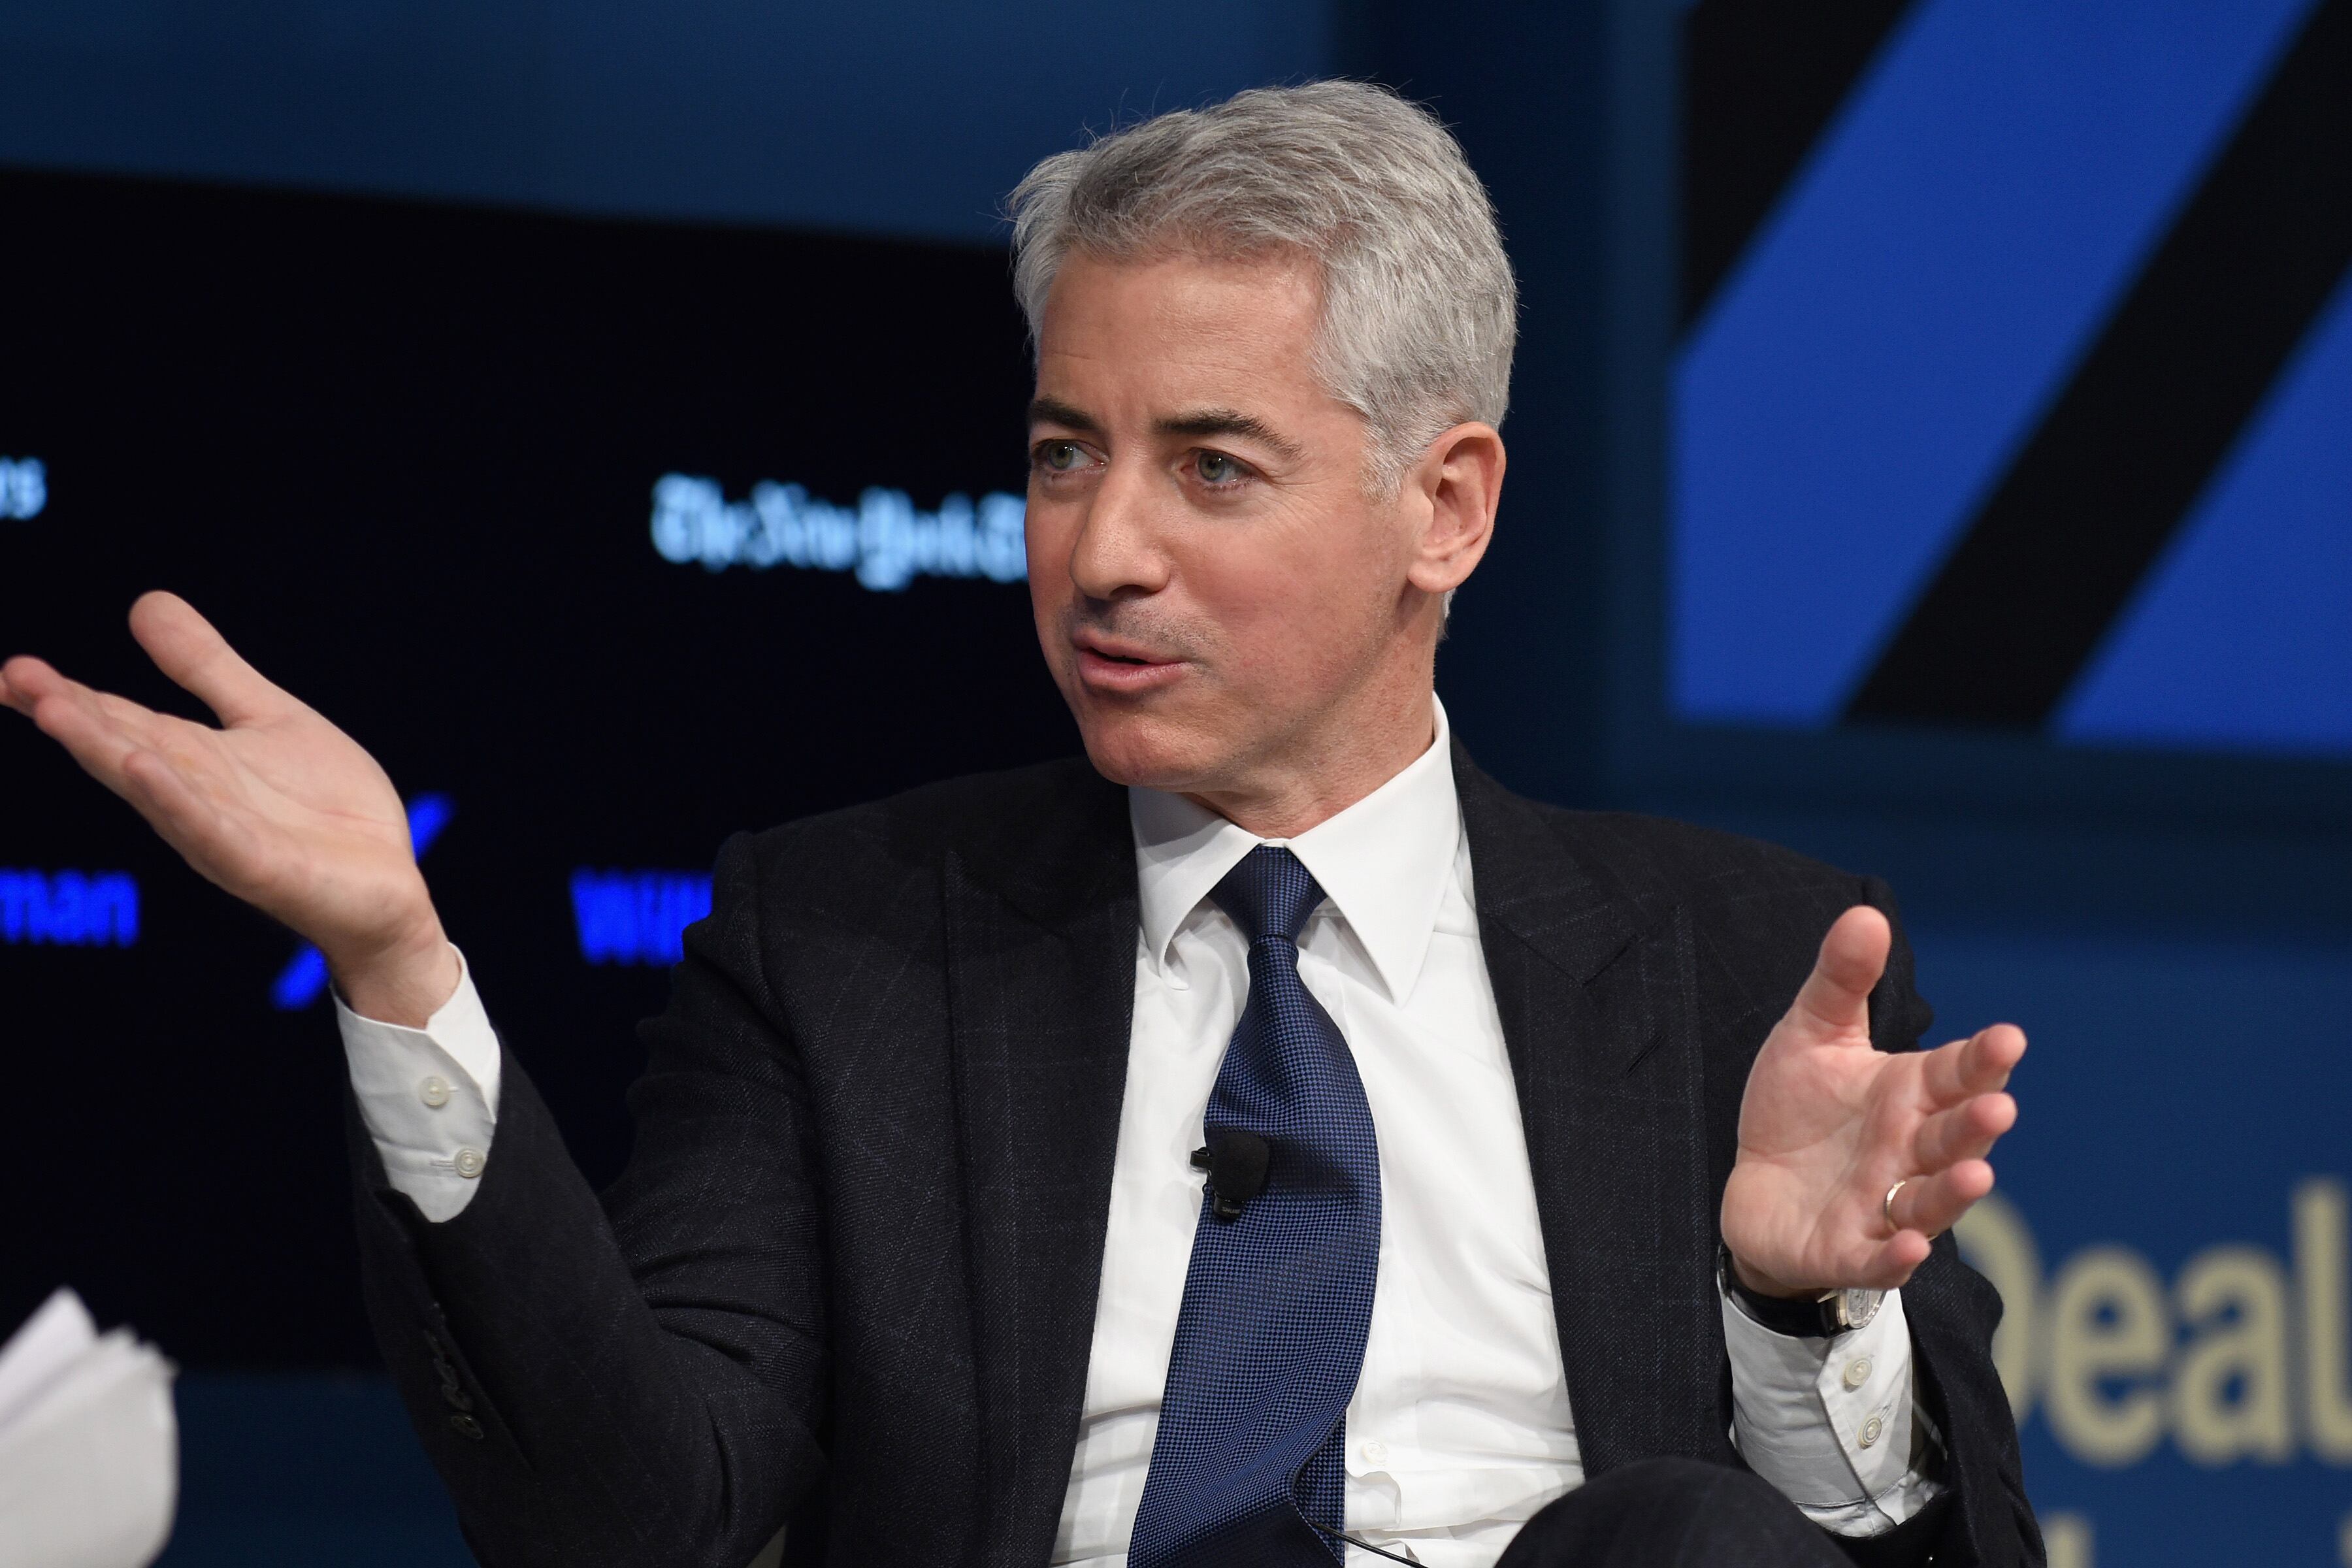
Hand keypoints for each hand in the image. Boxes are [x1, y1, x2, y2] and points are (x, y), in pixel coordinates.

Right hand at [0, 592, 457, 1022]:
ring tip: (56, 711)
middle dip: (71, 718)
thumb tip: (146, 602)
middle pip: (122, 750)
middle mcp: (193, 798)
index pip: (118, 721)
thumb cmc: (325, 809)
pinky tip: (147, 770)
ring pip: (154, 790)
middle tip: (16, 678)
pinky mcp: (262, 867)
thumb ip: (207, 668)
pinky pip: (213, 833)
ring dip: (107, 752)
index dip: (65, 694)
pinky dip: (178, 804)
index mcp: (191, 761)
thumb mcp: (267, 716)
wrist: (389, 885)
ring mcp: (222, 835)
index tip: (12, 669)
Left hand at [1720, 905, 2023, 1296]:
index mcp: (1909, 1095)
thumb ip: (1840, 982)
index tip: (2008, 1037)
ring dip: (1954, 1190)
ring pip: (1929, 1200)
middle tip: (1997, 1105)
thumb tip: (1864, 914)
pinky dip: (1894, 1255)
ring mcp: (1883, 1205)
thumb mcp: (1811, 1035)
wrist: (1757, 1187)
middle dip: (1975, 1123)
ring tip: (1976, 1172)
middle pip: (1952, 1136)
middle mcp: (1909, 1151)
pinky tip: (1909, 1245)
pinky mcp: (1847, 1250)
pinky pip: (1877, 1257)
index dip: (1983, 1059)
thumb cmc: (1799, 1109)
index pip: (1956, 1074)